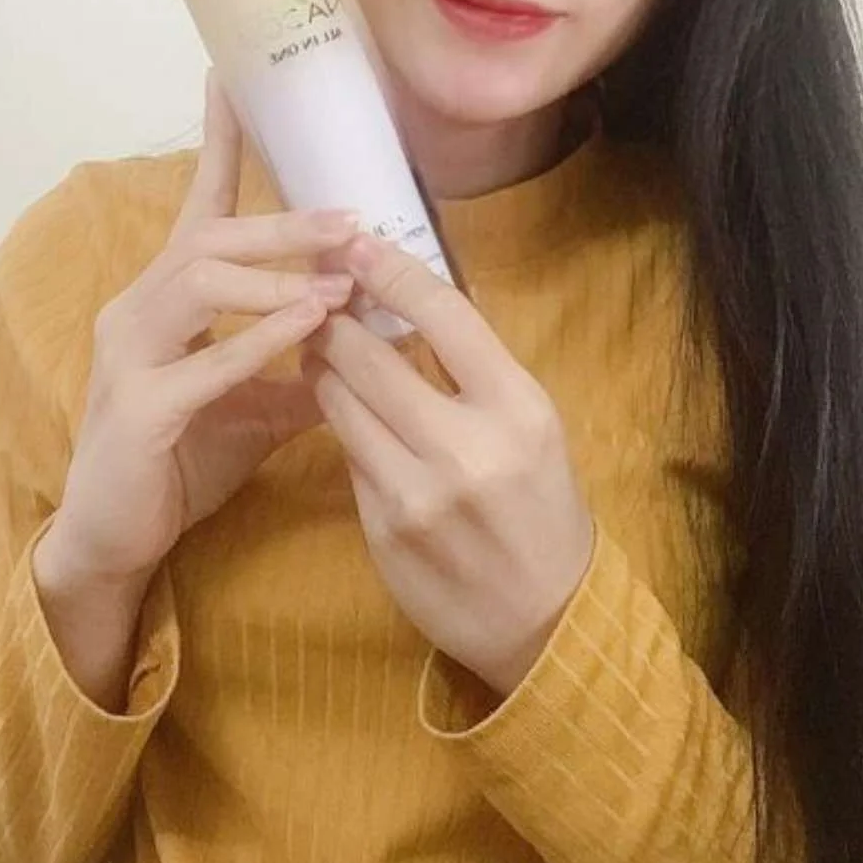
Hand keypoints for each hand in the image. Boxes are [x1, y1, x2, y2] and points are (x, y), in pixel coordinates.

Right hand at [48, 73, 357, 588]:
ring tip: (343, 277)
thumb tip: (370, 339)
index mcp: (166, 299)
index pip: (197, 207)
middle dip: (284, 223)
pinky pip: (204, 360)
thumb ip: (302, 367)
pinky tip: (311, 325)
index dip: (218, 145)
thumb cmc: (181, 461)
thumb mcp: (255, 405)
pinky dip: (260, 338)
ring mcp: (131, 355)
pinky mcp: (139, 408)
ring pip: (199, 280)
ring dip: (278, 274)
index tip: (232, 82)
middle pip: (210, 236)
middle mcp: (138, 310)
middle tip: (353, 217)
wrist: (116, 539)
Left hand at [302, 235, 594, 697]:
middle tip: (316, 292)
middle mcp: (465, 447)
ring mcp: (416, 493)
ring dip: (322, 365)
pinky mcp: (381, 529)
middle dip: (333, 316)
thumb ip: (474, 369)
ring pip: (339, 402)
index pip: (442, 315)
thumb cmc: (542, 506)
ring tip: (319, 344)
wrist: (545, 619)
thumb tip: (405, 302)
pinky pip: (345, 454)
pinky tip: (342, 408)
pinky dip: (340, 422)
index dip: (390, 271)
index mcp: (517, 408)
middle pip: (369, 356)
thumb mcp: (532, 424)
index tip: (356, 243)